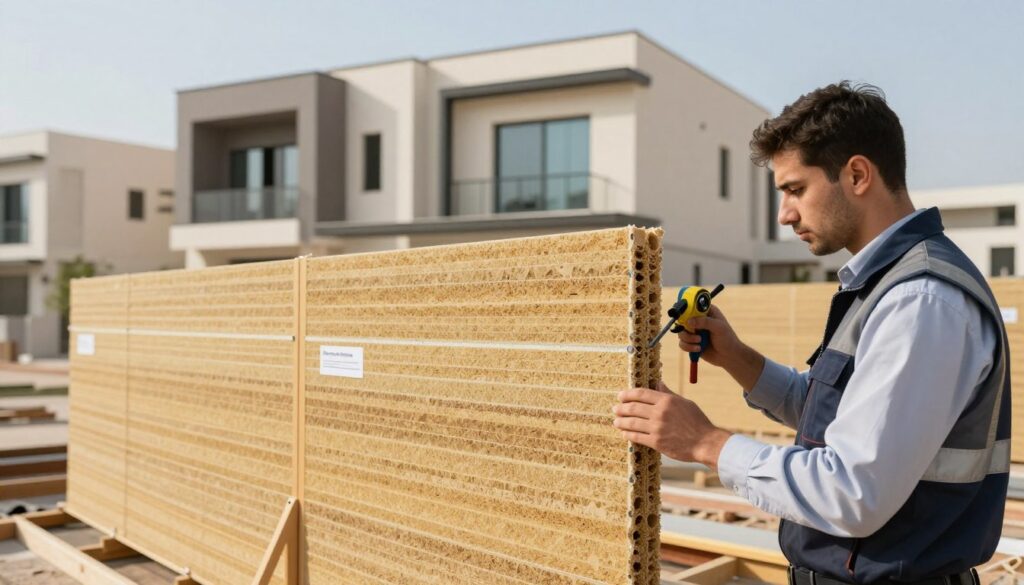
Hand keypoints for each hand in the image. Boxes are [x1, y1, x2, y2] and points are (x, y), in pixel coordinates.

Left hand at [612, 381, 732, 467]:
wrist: (705, 442)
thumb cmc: (697, 422)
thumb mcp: (684, 402)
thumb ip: (668, 394)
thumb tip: (658, 382)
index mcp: (666, 400)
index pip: (641, 394)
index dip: (628, 394)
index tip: (621, 396)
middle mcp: (659, 412)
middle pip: (633, 408)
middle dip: (621, 408)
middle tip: (615, 409)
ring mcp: (657, 427)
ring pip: (632, 423)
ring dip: (621, 422)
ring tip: (616, 421)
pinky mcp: (656, 442)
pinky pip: (637, 437)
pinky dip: (628, 434)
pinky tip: (624, 433)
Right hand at [677, 305, 740, 367]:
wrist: (729, 356)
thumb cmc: (727, 339)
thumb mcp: (718, 327)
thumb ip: (704, 322)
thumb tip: (688, 321)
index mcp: (706, 312)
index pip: (692, 306)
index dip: (686, 310)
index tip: (686, 317)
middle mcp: (698, 320)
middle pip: (682, 320)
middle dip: (686, 328)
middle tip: (693, 332)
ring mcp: (694, 332)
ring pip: (681, 333)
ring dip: (688, 338)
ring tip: (699, 342)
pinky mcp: (691, 343)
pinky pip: (682, 343)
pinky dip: (687, 347)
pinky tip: (698, 349)